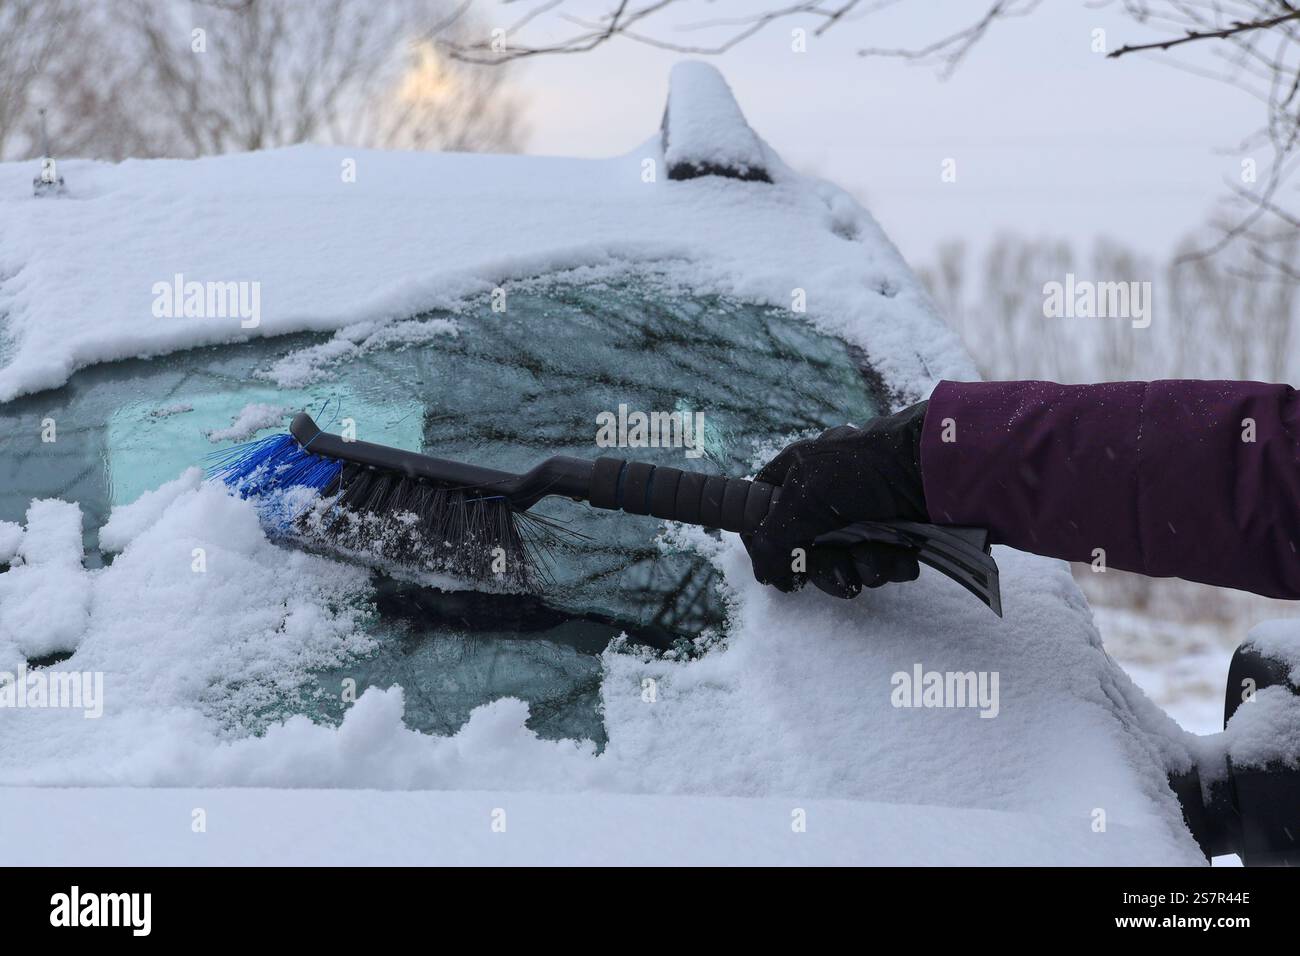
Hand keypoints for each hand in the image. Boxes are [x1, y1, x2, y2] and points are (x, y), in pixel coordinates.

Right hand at [742, 401, 929, 597]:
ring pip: (843, 565)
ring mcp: (856, 518)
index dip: (768, 546)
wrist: (934, 469)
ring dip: (863, 566)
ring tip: (881, 553)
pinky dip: (890, 564)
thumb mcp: (805, 496)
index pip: (760, 515)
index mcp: (794, 478)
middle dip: (827, 567)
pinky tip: (901, 554)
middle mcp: (821, 500)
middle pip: (804, 553)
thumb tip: (765, 574)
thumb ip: (772, 538)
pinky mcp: (889, 534)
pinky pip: (876, 565)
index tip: (780, 569)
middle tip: (842, 568)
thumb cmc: (863, 472)